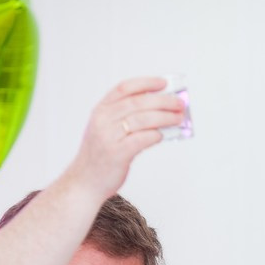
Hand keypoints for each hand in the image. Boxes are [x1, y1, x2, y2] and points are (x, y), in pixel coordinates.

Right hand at [63, 76, 187, 200]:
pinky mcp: (117, 154)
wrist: (85, 181)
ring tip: (178, 118)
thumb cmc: (100, 156)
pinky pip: (141, 139)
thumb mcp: (107, 130)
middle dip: (163, 101)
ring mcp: (108, 136)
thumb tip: (160, 112)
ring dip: (165, 117)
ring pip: (142, 119)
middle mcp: (102, 120)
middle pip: (138, 102)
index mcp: (100, 110)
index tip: (163, 83)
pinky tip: (162, 135)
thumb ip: (127, 119)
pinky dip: (155, 135)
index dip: (145, 83)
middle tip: (179, 103)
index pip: (124, 88)